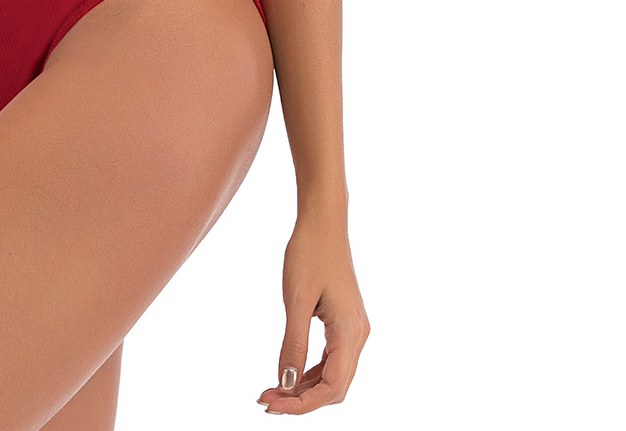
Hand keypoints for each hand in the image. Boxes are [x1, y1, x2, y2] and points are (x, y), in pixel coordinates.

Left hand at [256, 216, 368, 412]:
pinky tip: (289, 372)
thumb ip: (293, 345)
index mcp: (350, 332)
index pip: (333, 388)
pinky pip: (332, 358)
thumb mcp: (296, 300)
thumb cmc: (308, 253)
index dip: (302, 404)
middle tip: (266, 400)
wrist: (323, 220)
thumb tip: (285, 384)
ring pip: (334, 375)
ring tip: (272, 389)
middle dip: (302, 400)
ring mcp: (354, 328)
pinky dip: (312, 371)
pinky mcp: (346, 321)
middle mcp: (359, 335)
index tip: (271, 405)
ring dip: (305, 387)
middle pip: (336, 387)